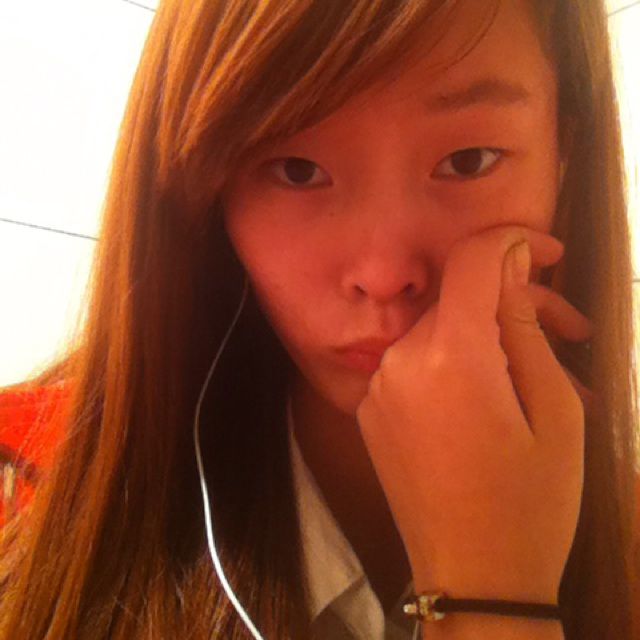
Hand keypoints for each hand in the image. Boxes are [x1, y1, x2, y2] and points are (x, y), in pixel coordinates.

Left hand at [356, 225, 591, 604]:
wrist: (472, 578)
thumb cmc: (531, 503)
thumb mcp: (556, 410)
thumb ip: (526, 327)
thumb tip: (512, 270)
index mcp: (450, 355)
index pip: (472, 260)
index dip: (514, 241)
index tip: (548, 252)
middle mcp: (401, 360)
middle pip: (459, 298)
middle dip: (513, 301)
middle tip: (570, 331)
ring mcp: (380, 385)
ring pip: (440, 330)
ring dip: (487, 336)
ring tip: (538, 372)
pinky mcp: (371, 409)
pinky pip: (418, 364)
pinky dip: (456, 363)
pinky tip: (493, 395)